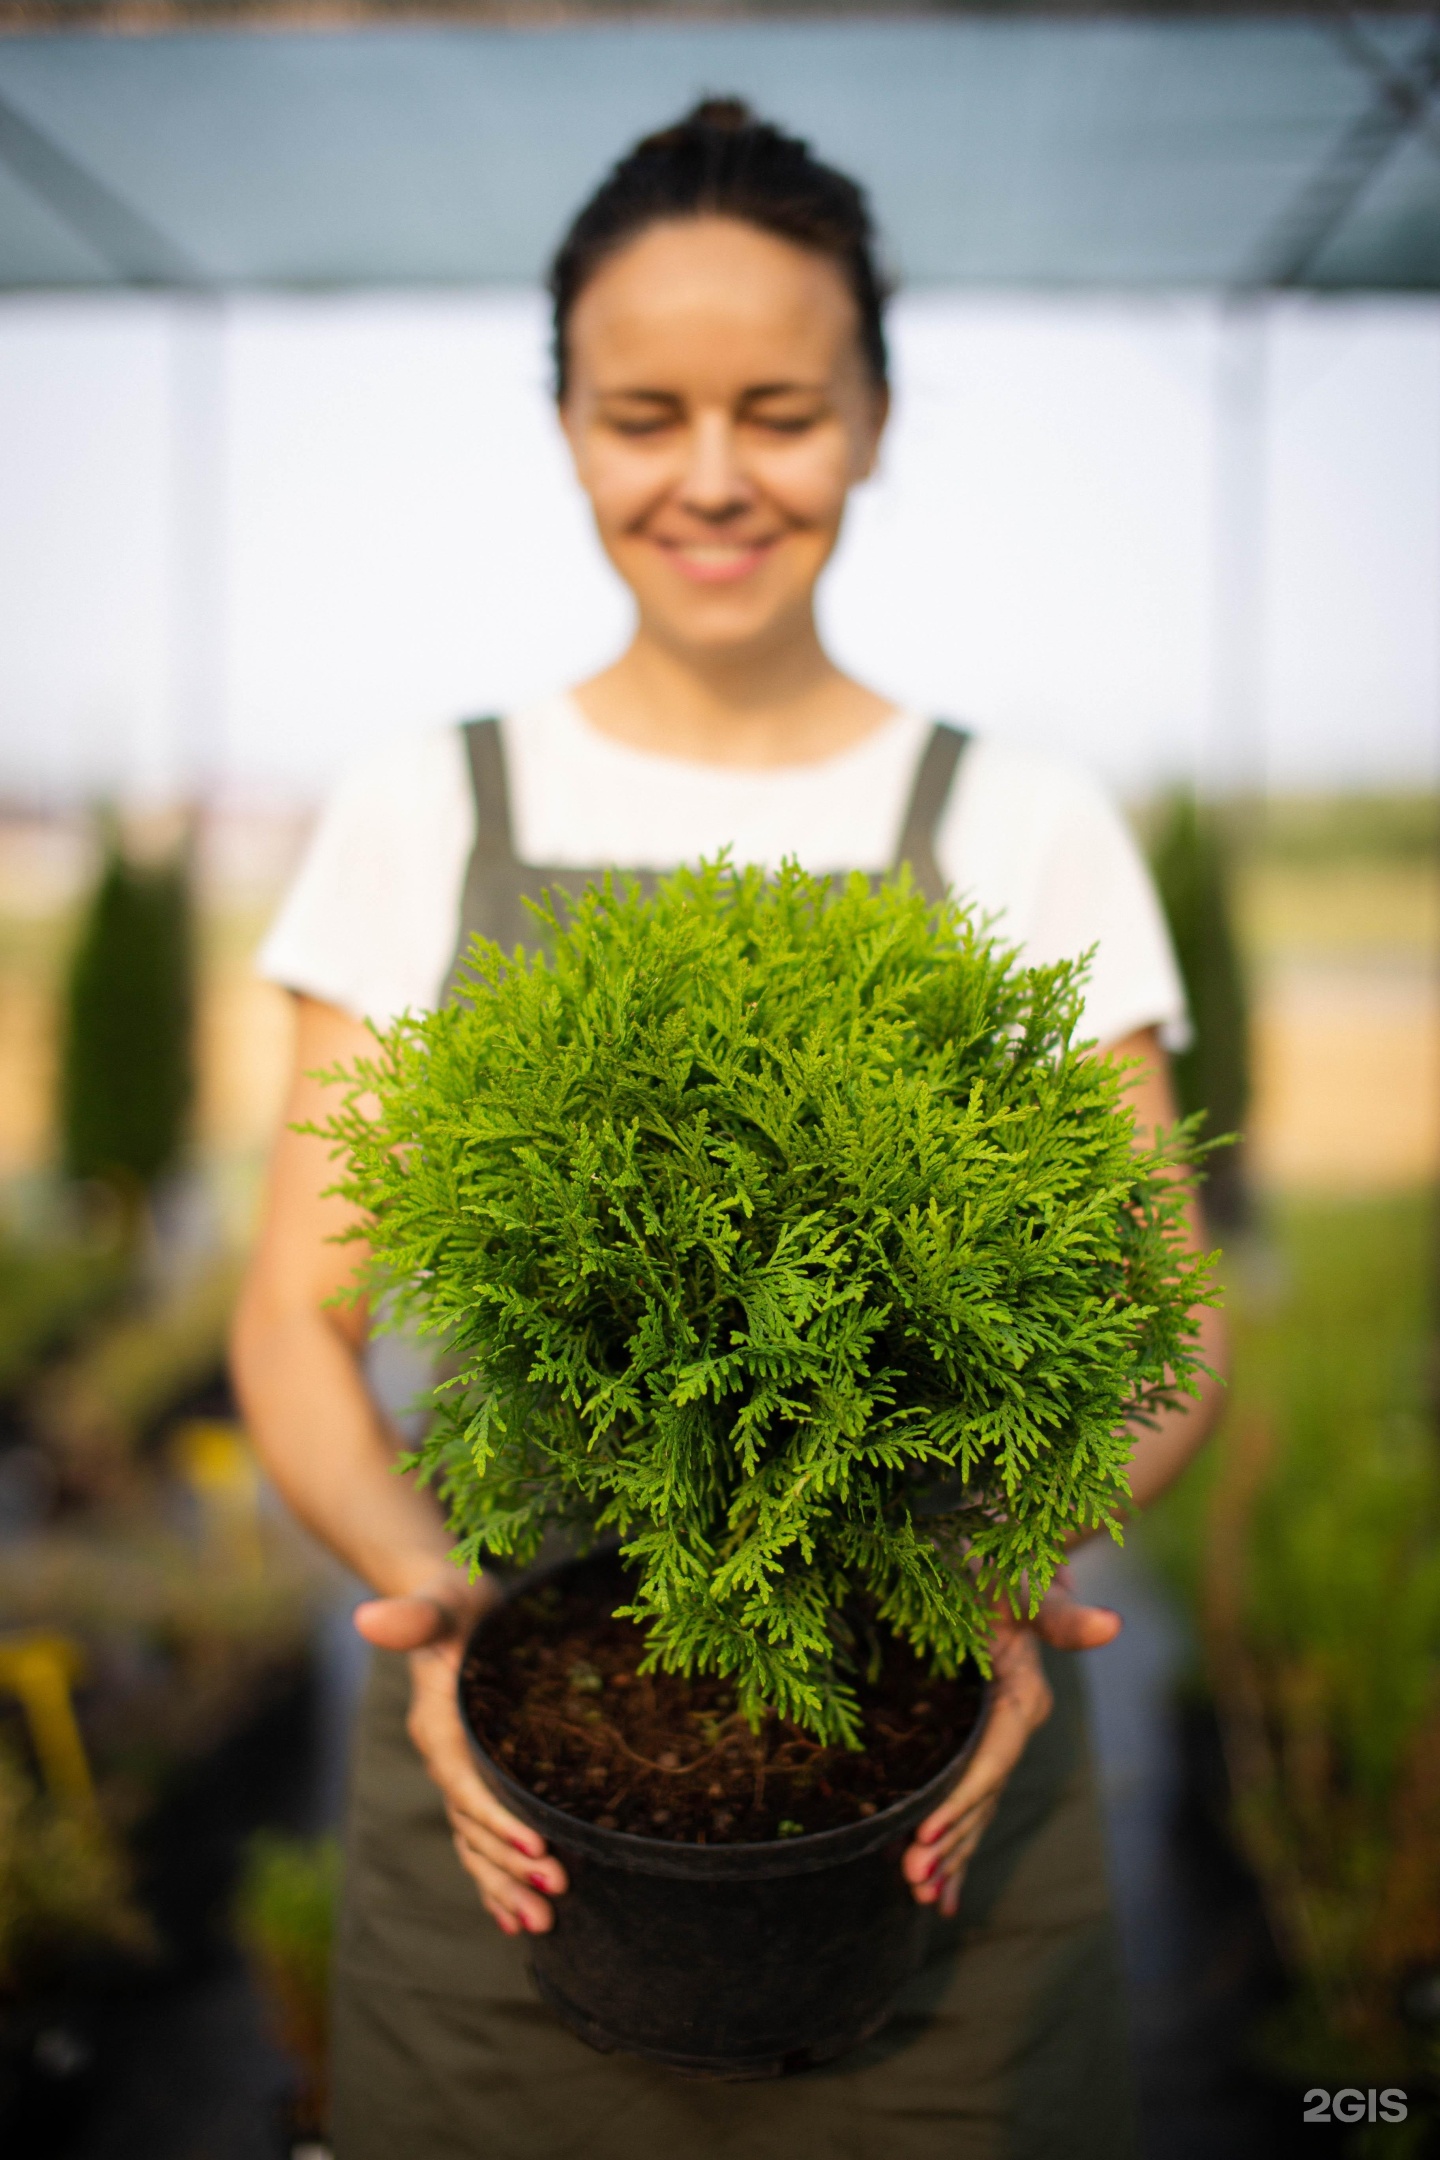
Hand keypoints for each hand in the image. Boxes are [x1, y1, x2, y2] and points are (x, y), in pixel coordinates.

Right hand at [353, 1580, 568, 1937]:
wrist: (453, 1603)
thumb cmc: (457, 1597)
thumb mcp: (443, 1597)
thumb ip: (415, 1613)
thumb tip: (368, 1618)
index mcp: (436, 1723)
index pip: (464, 1782)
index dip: (496, 1817)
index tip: (537, 1844)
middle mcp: (442, 1756)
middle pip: (472, 1826)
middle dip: (511, 1866)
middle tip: (557, 1897)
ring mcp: (456, 1773)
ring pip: (475, 1844)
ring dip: (506, 1885)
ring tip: (545, 1924)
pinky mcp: (473, 1778)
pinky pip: (478, 1840)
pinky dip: (495, 1878)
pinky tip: (517, 1917)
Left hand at [901, 1572, 1120, 1918]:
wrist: (1009, 1554)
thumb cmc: (1008, 1564)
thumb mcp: (1027, 1585)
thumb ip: (1064, 1615)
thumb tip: (1111, 1625)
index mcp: (1025, 1696)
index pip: (992, 1760)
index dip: (960, 1799)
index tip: (924, 1834)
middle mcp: (1017, 1725)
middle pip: (984, 1796)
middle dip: (951, 1843)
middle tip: (912, 1882)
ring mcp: (1000, 1735)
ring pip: (978, 1807)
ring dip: (951, 1852)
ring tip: (919, 1894)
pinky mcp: (982, 1734)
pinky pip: (971, 1795)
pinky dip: (955, 1838)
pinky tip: (935, 1881)